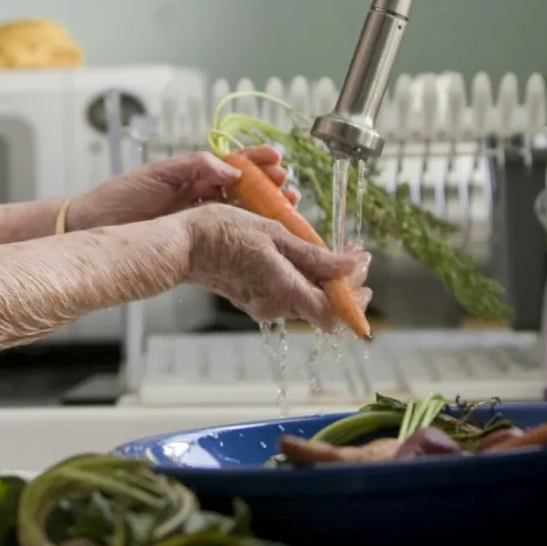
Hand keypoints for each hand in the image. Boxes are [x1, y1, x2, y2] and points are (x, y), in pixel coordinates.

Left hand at [68, 146, 296, 229]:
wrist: (93, 227)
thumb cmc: (119, 197)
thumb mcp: (157, 174)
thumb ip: (194, 167)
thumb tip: (230, 168)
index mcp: (192, 175)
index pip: (233, 164)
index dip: (257, 161)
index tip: (277, 159)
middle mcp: (200, 196)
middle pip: (245, 189)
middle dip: (269, 186)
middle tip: (288, 188)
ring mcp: (199, 219)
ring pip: (241, 213)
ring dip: (265, 210)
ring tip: (286, 207)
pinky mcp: (194, 242)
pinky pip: (226, 237)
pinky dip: (247, 235)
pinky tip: (264, 236)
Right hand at [172, 205, 372, 330]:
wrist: (183, 244)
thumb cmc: (224, 232)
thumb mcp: (275, 234)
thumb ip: (314, 256)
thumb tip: (350, 268)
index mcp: (285, 291)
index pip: (333, 313)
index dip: (355, 298)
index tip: (364, 268)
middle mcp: (275, 306)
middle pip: (322, 306)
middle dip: (344, 283)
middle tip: (354, 256)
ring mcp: (262, 304)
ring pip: (306, 298)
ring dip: (323, 278)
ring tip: (330, 251)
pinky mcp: (252, 298)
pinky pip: (287, 293)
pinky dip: (302, 277)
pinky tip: (302, 255)